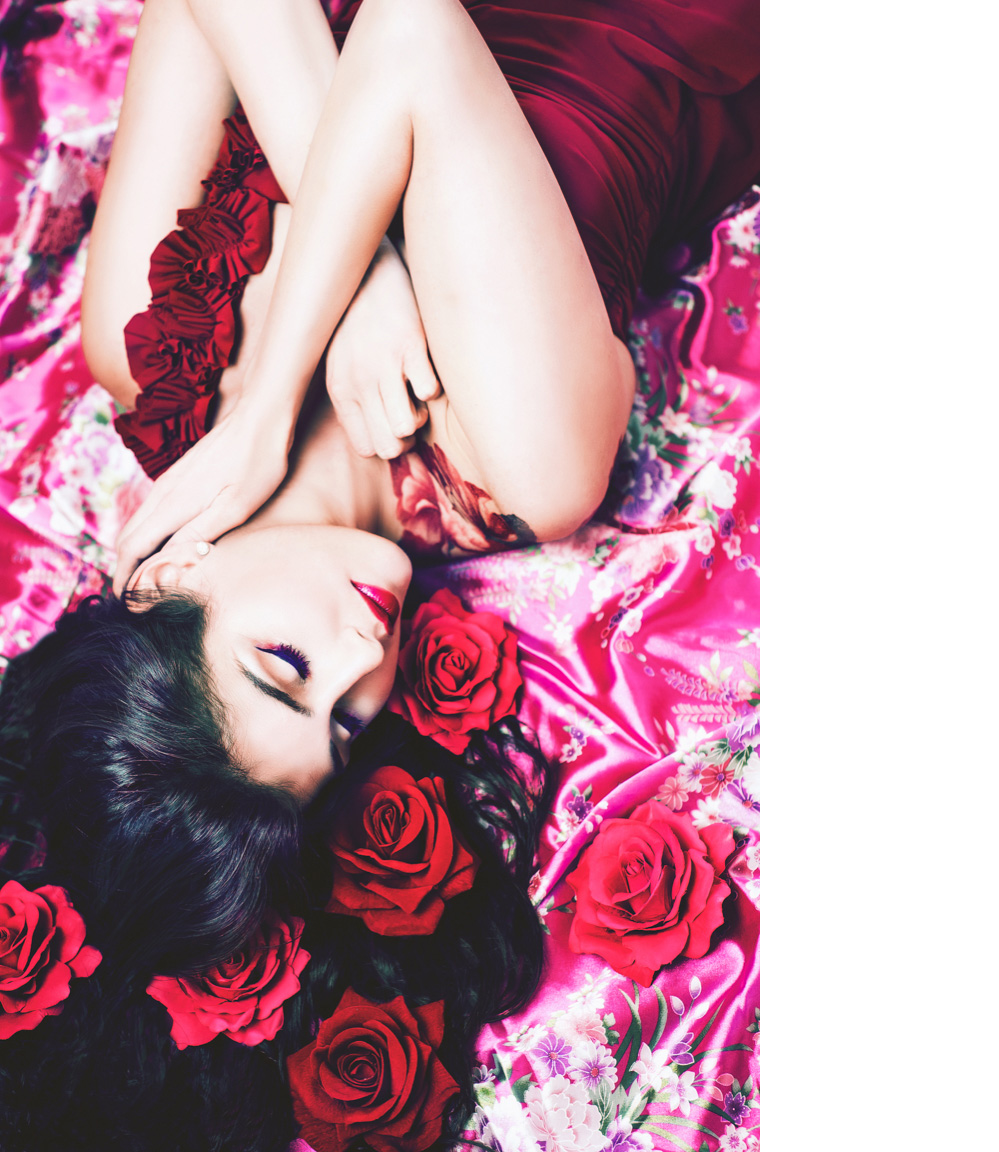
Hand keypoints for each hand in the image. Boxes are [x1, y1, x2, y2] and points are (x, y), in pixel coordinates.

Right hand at [113, 399, 293, 594]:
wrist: (261, 417)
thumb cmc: (258, 462)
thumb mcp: (235, 506)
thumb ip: (199, 533)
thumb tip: (166, 559)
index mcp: (173, 504)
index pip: (133, 548)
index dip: (124, 578)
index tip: (124, 603)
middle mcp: (163, 492)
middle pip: (127, 537)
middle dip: (123, 568)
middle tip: (131, 598)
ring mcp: (169, 482)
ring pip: (136, 523)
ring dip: (132, 552)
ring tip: (141, 579)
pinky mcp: (179, 476)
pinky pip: (150, 511)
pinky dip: (145, 534)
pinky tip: (160, 544)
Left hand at [325, 237, 441, 458]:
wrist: (368, 269)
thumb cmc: (358, 324)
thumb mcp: (342, 364)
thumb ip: (357, 400)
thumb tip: (382, 437)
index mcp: (341, 390)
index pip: (367, 448)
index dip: (387, 441)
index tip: (391, 420)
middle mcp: (358, 381)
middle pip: (389, 447)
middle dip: (406, 436)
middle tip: (408, 409)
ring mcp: (384, 364)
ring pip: (406, 427)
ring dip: (420, 414)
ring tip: (415, 392)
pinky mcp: (411, 346)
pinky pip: (430, 392)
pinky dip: (434, 385)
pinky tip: (425, 366)